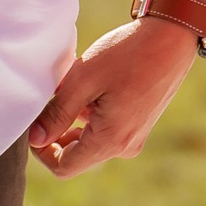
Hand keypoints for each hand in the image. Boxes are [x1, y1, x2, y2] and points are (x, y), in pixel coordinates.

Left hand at [28, 13, 200, 178]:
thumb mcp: (82, 80)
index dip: (42, 151)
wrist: (170, 38)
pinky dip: (92, 116)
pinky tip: (95, 86)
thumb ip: (57, 114)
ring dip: (75, 122)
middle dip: (58, 133)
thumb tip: (35, 139)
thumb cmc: (126, 54)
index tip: (35, 123)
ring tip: (78, 88)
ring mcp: (134, 138)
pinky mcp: (139, 126)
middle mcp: (125, 147)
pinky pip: (106, 131)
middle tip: (53, 99)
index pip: (64, 167)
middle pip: (77, 156)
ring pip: (90, 142)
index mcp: (111, 140)